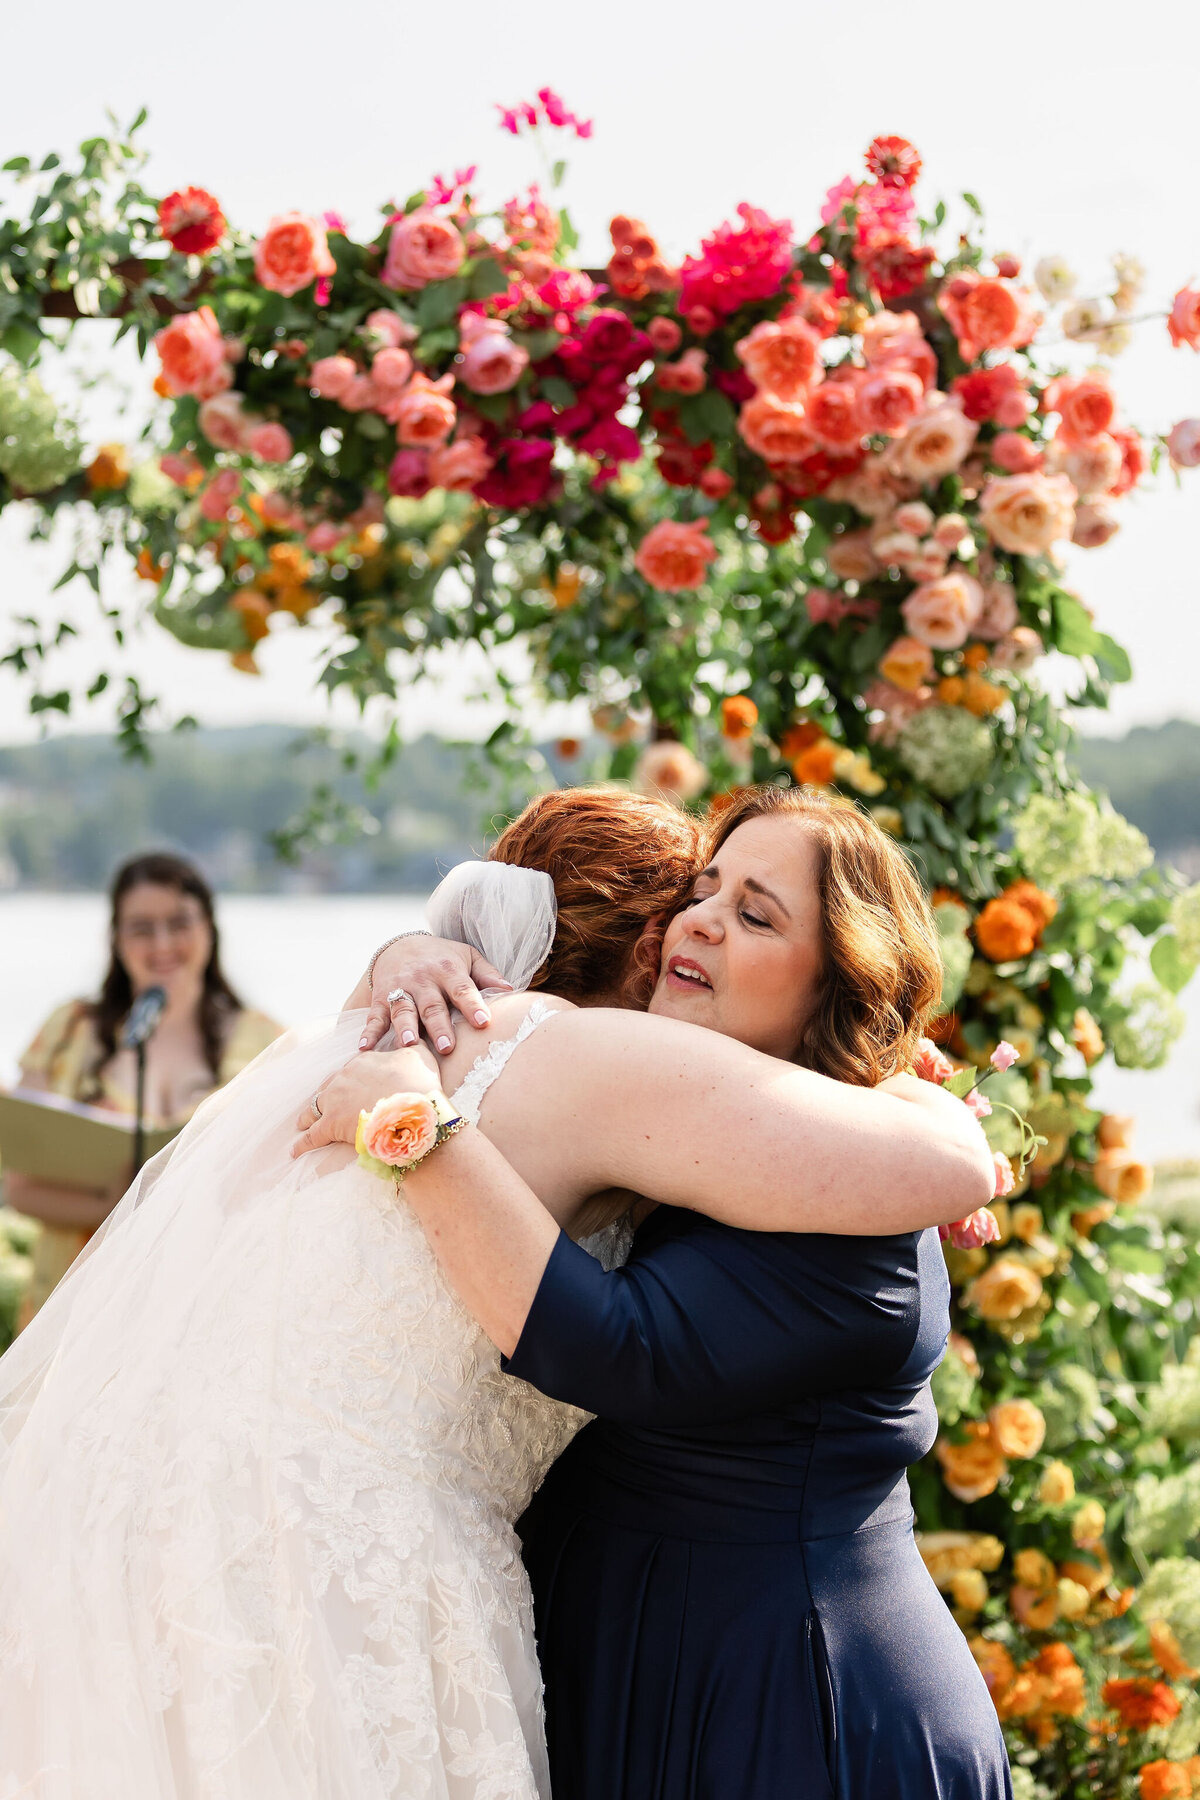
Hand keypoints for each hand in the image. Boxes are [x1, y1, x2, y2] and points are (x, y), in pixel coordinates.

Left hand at [292, 1046, 443, 1157]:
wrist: (411, 1109)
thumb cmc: (419, 1083)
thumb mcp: (420, 1055)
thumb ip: (412, 1045)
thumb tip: (412, 1037)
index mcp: (362, 1061)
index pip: (352, 1070)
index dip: (351, 1081)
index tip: (352, 1088)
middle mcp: (343, 1077)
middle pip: (328, 1086)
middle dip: (325, 1095)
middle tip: (323, 1104)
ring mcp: (334, 1101)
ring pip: (314, 1107)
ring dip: (308, 1116)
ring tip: (302, 1123)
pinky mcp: (330, 1125)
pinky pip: (312, 1136)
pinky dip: (303, 1144)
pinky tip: (295, 1151)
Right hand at [358, 937, 511, 1055]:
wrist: (400, 945)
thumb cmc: (442, 957)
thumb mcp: (467, 957)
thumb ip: (487, 974)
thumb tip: (511, 991)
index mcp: (449, 970)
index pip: (463, 989)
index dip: (473, 1005)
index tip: (484, 1022)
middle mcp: (424, 980)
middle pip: (432, 1005)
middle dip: (439, 1026)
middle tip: (448, 1047)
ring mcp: (401, 988)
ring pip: (403, 1010)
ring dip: (404, 1027)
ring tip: (408, 1045)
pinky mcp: (381, 997)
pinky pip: (375, 1016)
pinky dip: (369, 1032)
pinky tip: (364, 1048)